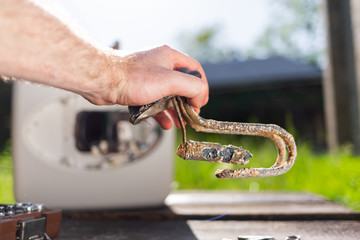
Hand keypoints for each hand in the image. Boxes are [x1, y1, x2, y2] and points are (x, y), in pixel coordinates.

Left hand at [82, 45, 208, 128]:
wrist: (101, 80)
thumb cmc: (132, 77)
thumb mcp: (169, 81)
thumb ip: (191, 87)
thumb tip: (200, 98)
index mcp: (170, 58)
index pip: (194, 71)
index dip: (200, 88)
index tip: (200, 104)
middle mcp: (160, 65)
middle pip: (181, 85)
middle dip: (187, 103)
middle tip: (190, 117)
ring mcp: (148, 78)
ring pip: (167, 96)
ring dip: (174, 111)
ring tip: (178, 124)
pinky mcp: (137, 89)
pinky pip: (153, 102)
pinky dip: (159, 113)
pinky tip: (163, 124)